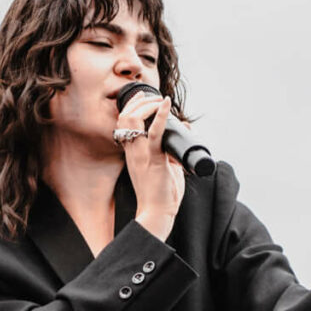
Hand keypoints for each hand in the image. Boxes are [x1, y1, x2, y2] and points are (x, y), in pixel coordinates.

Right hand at [115, 93, 185, 241]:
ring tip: (160, 101)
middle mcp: (133, 151)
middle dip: (139, 101)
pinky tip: (166, 104)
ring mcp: (141, 154)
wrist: (157, 213)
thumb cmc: (161, 194)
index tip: (143, 97)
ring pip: (133, 119)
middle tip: (154, 97)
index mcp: (132, 153)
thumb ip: (171, 149)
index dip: (131, 105)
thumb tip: (187, 129)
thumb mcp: (164, 167)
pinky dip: (161, 115)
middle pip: (125, 116)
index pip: (123, 122)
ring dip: (148, 105)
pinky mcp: (154, 159)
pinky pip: (154, 133)